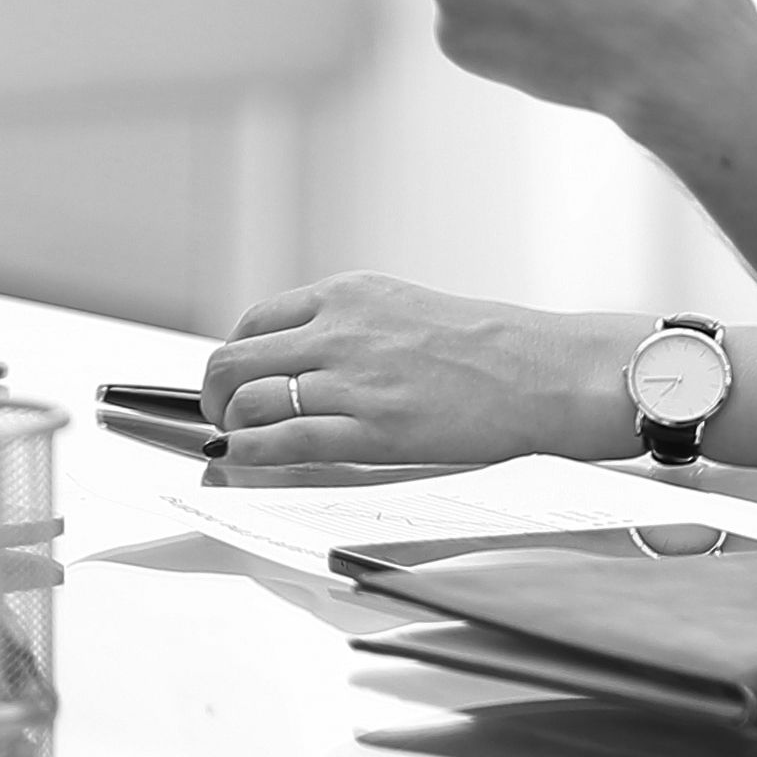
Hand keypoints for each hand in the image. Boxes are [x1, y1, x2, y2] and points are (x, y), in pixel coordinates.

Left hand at [197, 273, 636, 465]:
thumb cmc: (486, 347)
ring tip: (239, 444)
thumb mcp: (402, 308)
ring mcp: (353, 380)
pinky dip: (251, 452)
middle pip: (235, 360)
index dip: (235, 358)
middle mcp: (338, 331)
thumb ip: (348, 326)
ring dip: (231, 427)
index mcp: (345, 296)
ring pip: (250, 400)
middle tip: (220, 416)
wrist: (542, 372)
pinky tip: (245, 460)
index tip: (235, 380)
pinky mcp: (373, 429)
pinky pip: (285, 440)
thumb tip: (301, 359)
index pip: (255, 323)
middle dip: (214, 394)